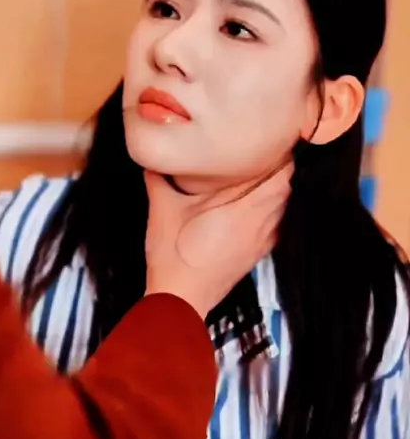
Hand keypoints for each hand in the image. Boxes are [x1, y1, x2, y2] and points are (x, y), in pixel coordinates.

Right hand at [144, 166, 292, 317]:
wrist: (180, 299)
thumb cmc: (174, 256)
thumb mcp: (162, 211)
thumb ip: (158, 179)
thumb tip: (152, 158)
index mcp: (244, 210)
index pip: (282, 178)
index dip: (284, 156)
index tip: (275, 140)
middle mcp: (260, 225)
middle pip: (287, 190)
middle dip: (281, 169)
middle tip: (268, 151)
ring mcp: (261, 241)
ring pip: (282, 208)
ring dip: (277, 191)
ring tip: (263, 173)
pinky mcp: (256, 254)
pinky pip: (276, 225)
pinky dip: (273, 211)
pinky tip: (256, 205)